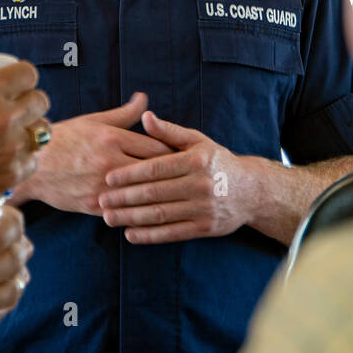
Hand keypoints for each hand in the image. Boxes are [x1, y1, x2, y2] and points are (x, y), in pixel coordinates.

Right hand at [0, 56, 46, 234]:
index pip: (28, 74)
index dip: (21, 80)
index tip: (15, 88)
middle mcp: (3, 116)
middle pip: (40, 100)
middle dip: (28, 105)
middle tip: (13, 114)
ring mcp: (12, 147)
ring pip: (42, 130)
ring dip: (29, 132)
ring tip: (9, 139)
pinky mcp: (13, 174)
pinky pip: (33, 159)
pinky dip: (21, 160)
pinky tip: (1, 162)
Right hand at [10, 93, 171, 215]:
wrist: (31, 165)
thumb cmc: (64, 139)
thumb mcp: (93, 121)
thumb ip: (124, 114)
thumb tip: (145, 99)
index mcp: (112, 138)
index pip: (157, 147)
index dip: (175, 154)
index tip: (185, 159)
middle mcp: (109, 162)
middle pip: (154, 172)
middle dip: (172, 176)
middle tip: (186, 180)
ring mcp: (101, 186)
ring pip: (141, 195)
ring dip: (158, 197)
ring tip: (174, 198)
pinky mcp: (92, 205)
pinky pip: (123, 210)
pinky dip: (136, 211)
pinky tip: (149, 211)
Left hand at [99, 111, 249, 243]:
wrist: (251, 190)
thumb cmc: (217, 161)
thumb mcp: (197, 141)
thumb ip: (169, 131)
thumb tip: (145, 116)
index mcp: (196, 161)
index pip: (156, 168)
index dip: (130, 174)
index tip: (109, 178)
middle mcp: (201, 185)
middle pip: (155, 193)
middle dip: (124, 198)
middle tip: (101, 200)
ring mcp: (203, 208)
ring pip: (160, 215)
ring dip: (131, 218)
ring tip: (108, 218)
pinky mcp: (205, 228)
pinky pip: (172, 233)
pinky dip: (149, 235)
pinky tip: (130, 233)